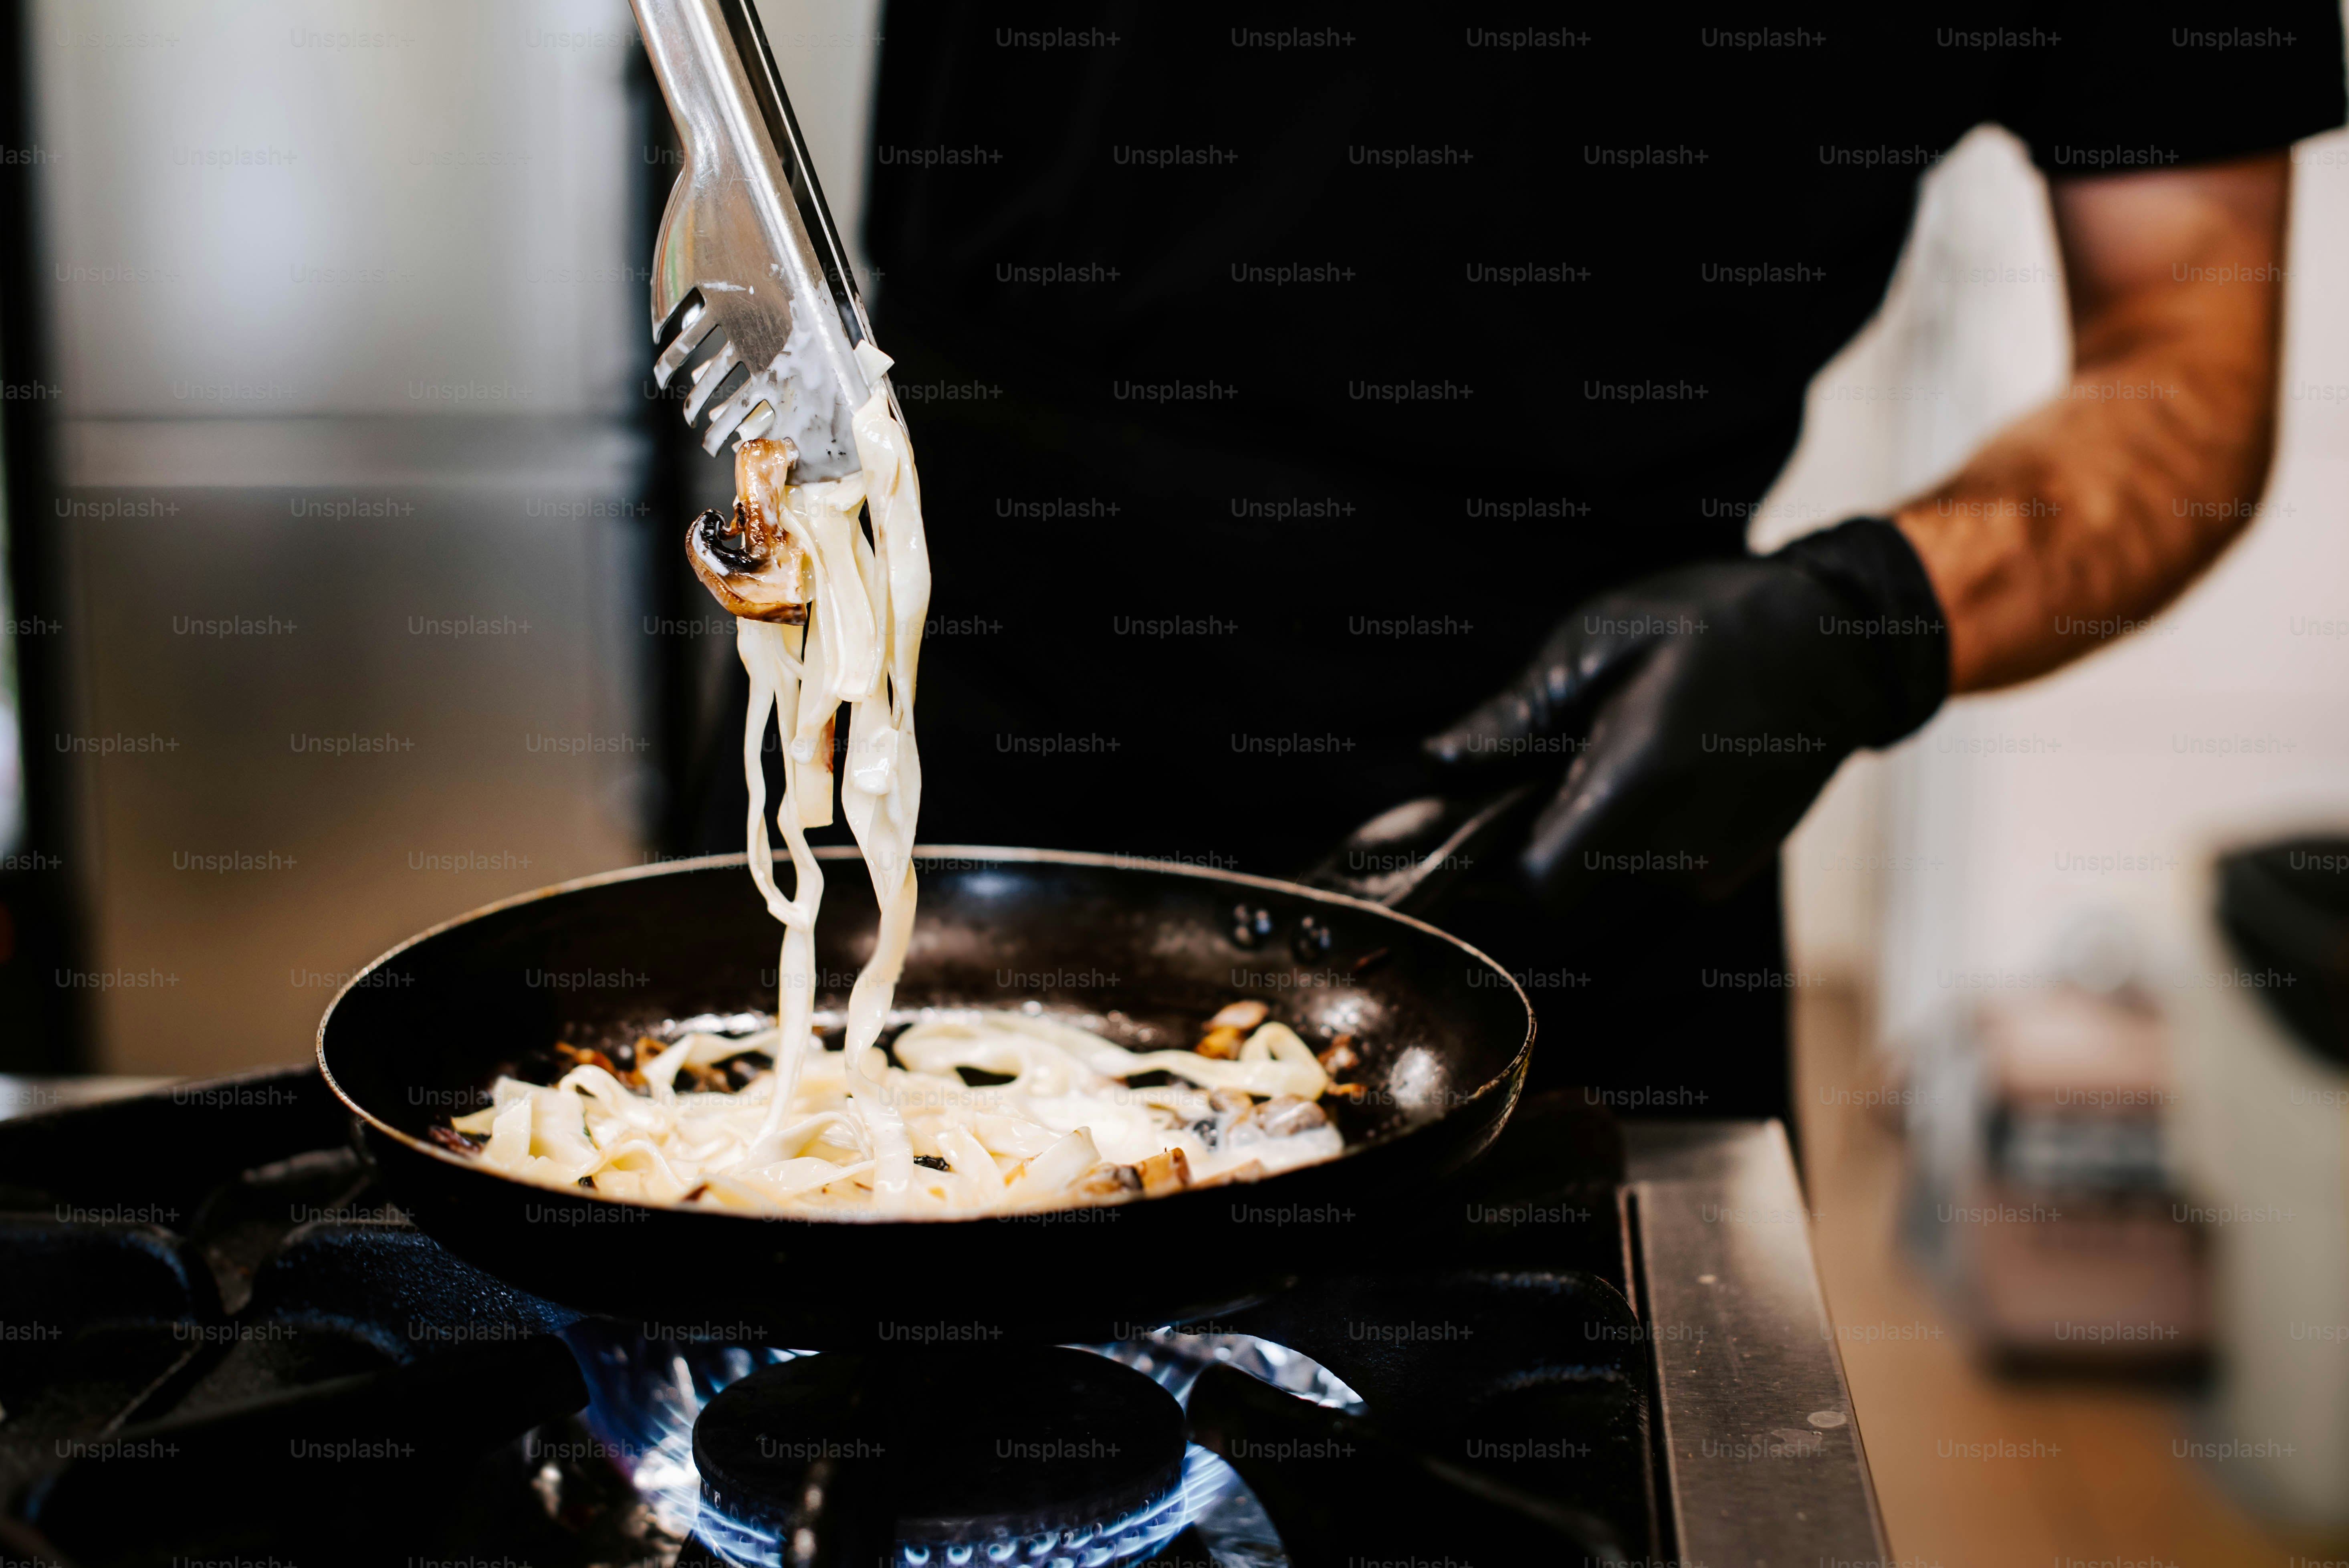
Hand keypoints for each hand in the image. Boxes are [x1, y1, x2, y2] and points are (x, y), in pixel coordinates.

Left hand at [1424, 518, 1948, 908]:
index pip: (1538, 882)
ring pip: (1605, 881)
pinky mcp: (1730, 869)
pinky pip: (1649, 872)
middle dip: (1534, 839)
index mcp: (1641, 782)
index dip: (1494, 862)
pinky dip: (1629, 835)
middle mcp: (1680, 846)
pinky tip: (1651, 771)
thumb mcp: (1601, 639)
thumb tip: (1441, 760)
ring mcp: (1711, 867)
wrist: (1841, 646)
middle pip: (1564, 887)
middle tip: (1545, 766)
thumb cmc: (1718, 623)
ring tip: (1608, 753)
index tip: (1481, 816)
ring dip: (1583, 833)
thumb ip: (1517, 713)